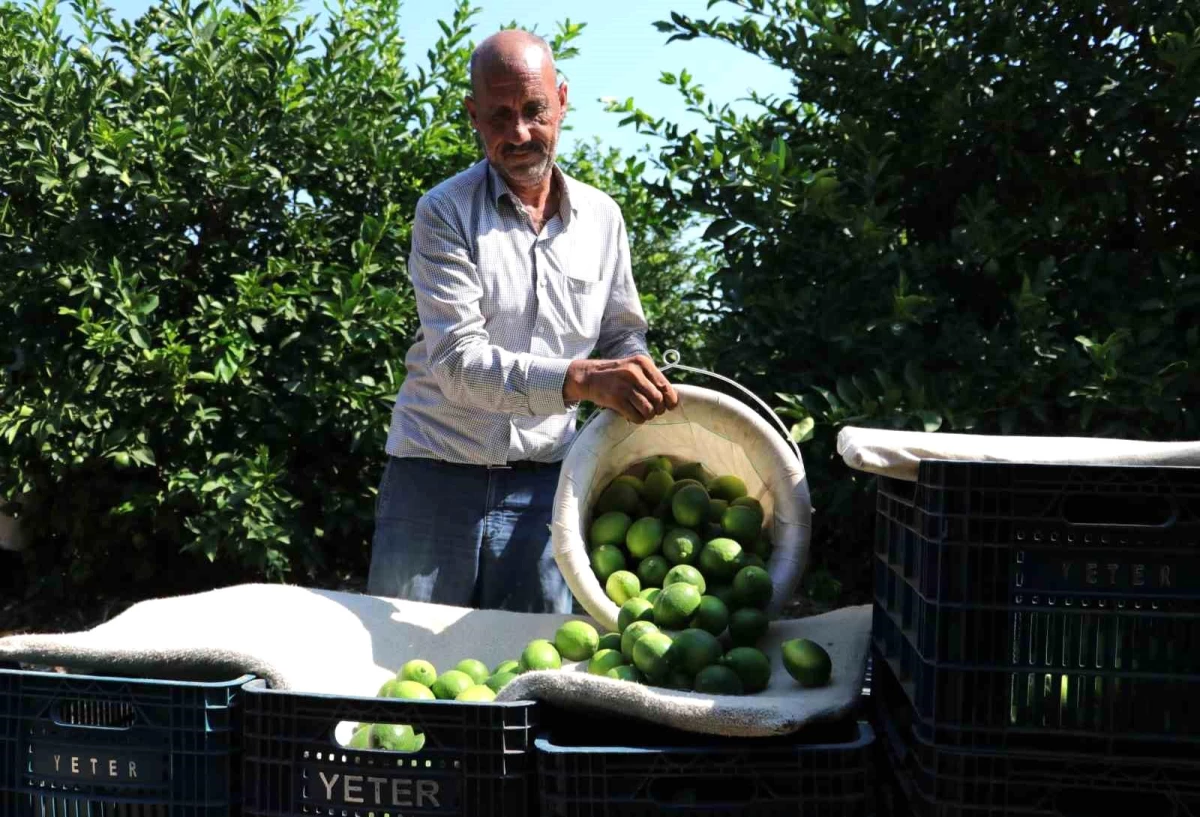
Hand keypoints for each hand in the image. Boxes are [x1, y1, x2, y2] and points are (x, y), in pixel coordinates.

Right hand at [564, 355, 679, 423]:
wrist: (589, 376)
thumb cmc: (617, 375)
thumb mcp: (634, 368)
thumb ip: (650, 379)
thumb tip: (670, 398)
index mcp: (643, 363)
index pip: (664, 385)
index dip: (670, 399)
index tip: (669, 406)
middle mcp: (634, 372)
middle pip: (657, 399)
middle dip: (658, 409)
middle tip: (654, 411)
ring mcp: (624, 386)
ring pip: (648, 409)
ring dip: (648, 415)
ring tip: (644, 414)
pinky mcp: (616, 399)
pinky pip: (636, 416)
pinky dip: (638, 419)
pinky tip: (634, 416)